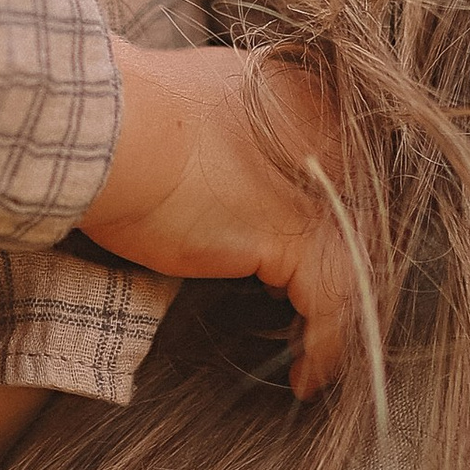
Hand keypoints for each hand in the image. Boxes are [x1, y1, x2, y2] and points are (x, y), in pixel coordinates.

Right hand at [81, 49, 359, 393]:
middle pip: (363, 222)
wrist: (106, 126)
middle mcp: (328, 137)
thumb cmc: (127, 114)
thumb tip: (238, 166)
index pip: (348, 172)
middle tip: (325, 317)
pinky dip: (323, 348)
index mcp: (307, 94)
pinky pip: (332, 306)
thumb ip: (243, 128)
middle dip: (346, 274)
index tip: (312, 259)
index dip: (336, 222)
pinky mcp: (294, 237)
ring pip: (356, 267)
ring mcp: (318, 188)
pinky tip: (304, 375)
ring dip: (341, 321)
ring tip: (318, 356)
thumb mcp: (206, 99)